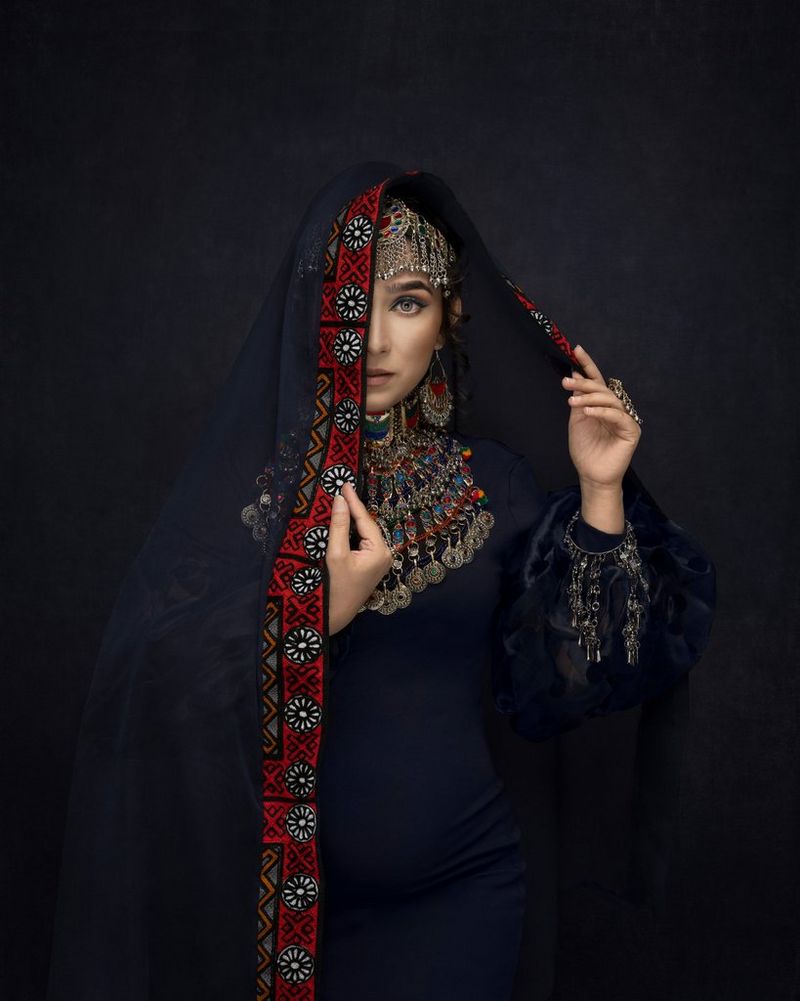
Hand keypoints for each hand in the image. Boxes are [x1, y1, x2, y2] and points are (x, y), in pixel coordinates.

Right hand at [326, 481, 392, 633]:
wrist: (335, 617)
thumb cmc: (335, 588)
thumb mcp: (335, 554)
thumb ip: (338, 526)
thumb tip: (340, 500)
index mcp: (380, 551)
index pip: (365, 519)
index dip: (353, 501)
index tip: (344, 483)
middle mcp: (384, 554)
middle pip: (365, 525)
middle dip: (352, 508)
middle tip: (340, 488)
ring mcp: (378, 561)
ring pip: (363, 533)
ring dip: (351, 519)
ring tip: (340, 500)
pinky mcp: (370, 565)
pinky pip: (360, 542)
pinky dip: (350, 531)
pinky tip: (341, 520)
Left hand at [561, 343, 641, 491]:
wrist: (591, 474)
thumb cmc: (585, 450)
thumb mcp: (577, 419)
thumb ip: (578, 398)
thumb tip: (574, 373)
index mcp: (602, 405)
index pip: (597, 380)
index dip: (588, 365)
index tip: (576, 349)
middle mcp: (615, 408)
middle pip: (602, 389)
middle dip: (584, 383)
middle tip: (567, 382)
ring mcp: (624, 418)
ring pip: (609, 400)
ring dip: (590, 397)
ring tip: (573, 401)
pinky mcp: (631, 430)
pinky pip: (617, 416)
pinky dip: (601, 411)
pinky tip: (587, 411)